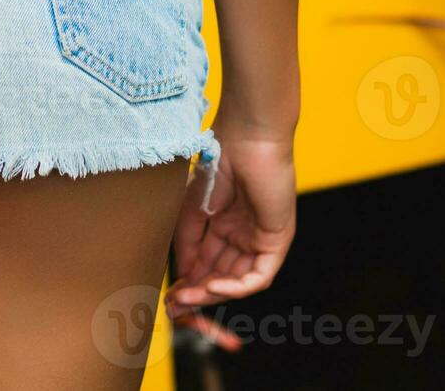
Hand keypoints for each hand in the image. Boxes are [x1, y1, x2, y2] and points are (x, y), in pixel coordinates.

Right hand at [165, 125, 295, 315]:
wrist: (247, 139)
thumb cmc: (220, 163)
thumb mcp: (192, 209)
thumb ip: (187, 243)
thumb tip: (181, 275)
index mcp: (225, 225)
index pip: (207, 263)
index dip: (188, 281)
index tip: (167, 295)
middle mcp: (243, 236)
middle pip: (221, 275)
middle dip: (198, 293)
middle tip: (174, 305)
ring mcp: (260, 239)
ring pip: (237, 280)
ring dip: (213, 293)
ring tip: (187, 297)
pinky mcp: (277, 241)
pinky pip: (258, 276)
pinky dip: (236, 287)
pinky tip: (213, 287)